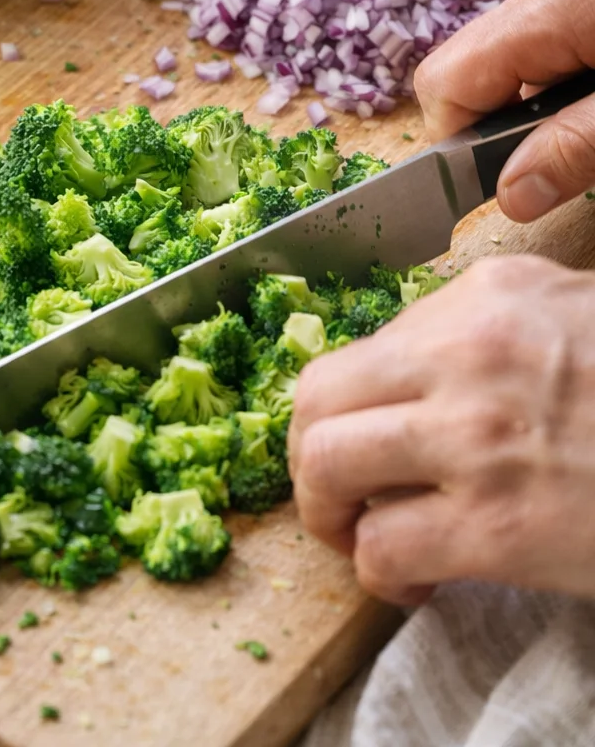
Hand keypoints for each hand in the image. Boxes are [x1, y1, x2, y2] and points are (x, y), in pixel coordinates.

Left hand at [288, 255, 594, 603]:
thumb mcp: (574, 311)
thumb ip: (491, 323)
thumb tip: (422, 361)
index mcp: (488, 296)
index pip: (365, 345)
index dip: (352, 402)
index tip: (365, 434)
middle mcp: (465, 352)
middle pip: (316, 395)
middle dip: (308, 450)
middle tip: (334, 486)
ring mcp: (475, 438)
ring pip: (327, 464)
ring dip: (327, 509)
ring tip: (358, 531)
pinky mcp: (496, 527)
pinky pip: (382, 548)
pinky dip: (379, 573)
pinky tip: (414, 580)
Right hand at [414, 0, 594, 222]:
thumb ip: (576, 148)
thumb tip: (509, 196)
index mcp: (547, 6)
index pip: (447, 82)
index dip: (454, 144)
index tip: (489, 191)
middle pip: (478, 66)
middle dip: (507, 124)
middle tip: (573, 162)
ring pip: (522, 51)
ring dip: (548, 99)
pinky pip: (556, 29)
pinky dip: (572, 69)